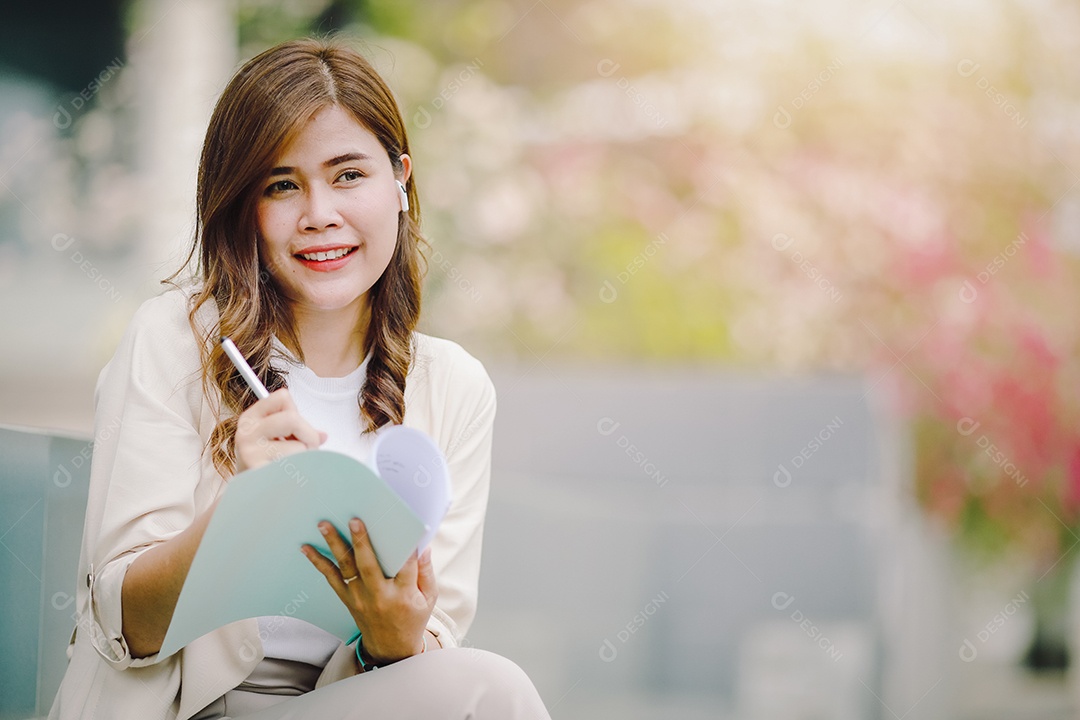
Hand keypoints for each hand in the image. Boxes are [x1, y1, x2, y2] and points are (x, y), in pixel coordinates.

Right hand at [234, 388, 325, 473]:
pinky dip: (299, 472)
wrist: (244, 492)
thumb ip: (296, 428)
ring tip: (292, 465)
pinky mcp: (259, 473)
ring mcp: (251, 453)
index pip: (283, 397)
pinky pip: (296, 468)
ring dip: (303, 458)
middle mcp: (247, 432)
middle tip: (307, 447)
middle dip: (308, 435)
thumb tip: (323, 436)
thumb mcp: (273, 437)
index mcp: (250, 418)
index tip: (294, 427)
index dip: (296, 412)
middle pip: (292, 419)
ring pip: (299, 447)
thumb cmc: (264, 460)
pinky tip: (286, 475)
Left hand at [302, 518, 436, 663]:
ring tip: (324, 525)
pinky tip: (307, 548)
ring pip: (346, 568)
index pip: (406, 567)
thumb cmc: (412, 618)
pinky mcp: (348, 599)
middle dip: (361, 541)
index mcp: (404, 595)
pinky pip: (331, 578)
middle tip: (354, 520)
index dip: (407, 549)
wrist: (390, 648)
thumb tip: (422, 547)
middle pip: (369, 565)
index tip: (406, 529)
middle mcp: (380, 596)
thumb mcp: (428, 598)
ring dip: (334, 544)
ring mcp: (360, 598)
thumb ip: (426, 572)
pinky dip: (318, 562)